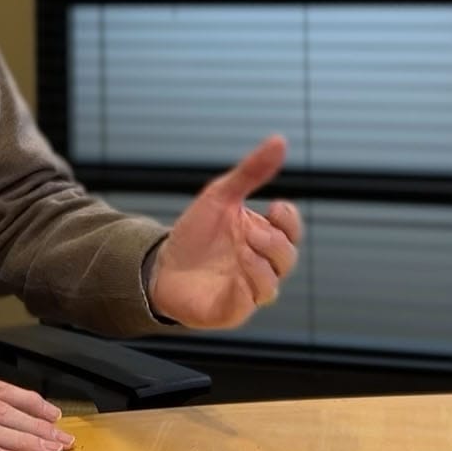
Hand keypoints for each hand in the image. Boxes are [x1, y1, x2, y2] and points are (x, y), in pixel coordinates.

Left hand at [147, 135, 302, 328]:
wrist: (159, 265)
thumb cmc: (196, 234)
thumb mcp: (220, 196)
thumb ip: (250, 172)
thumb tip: (279, 140)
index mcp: (263, 237)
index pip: (291, 229)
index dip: (289, 219)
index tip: (274, 207)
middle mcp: (261, 265)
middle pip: (287, 257)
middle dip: (273, 241)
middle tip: (249, 229)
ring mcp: (247, 289)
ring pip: (271, 285)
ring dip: (260, 266)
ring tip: (241, 248)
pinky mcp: (230, 310)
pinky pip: (247, 304)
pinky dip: (245, 290)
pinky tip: (235, 275)